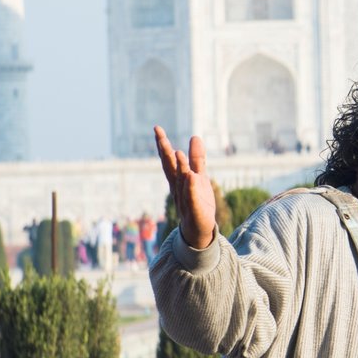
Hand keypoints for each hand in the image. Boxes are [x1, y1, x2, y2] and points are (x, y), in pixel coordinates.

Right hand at [153, 126, 217, 249]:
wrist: (200, 229)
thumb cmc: (197, 201)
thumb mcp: (199, 176)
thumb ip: (197, 159)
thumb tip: (194, 137)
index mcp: (178, 179)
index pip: (169, 160)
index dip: (163, 145)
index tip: (157, 128)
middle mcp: (178, 188)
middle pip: (170, 168)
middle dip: (164, 152)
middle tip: (159, 135)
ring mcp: (184, 199)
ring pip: (181, 182)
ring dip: (179, 168)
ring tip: (178, 152)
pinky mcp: (194, 211)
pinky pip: (191, 199)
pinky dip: (190, 189)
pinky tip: (191, 177)